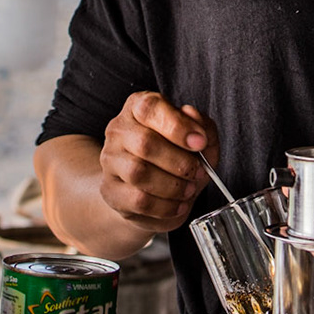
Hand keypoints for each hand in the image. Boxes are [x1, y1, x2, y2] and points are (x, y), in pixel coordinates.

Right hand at [98, 91, 219, 233]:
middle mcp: (119, 130)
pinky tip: (178, 205)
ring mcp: (110, 160)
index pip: (149, 108)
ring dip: (173, 185)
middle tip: (199, 172)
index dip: (178, 125)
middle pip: (145, 143)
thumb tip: (195, 122)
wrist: (151, 190)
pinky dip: (165, 206)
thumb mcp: (198, 138)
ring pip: (138, 173)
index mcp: (138, 107)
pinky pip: (138, 200)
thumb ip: (202, 126)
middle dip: (180, 162)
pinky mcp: (110, 190)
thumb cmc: (176, 157)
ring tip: (189, 189)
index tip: (200, 142)